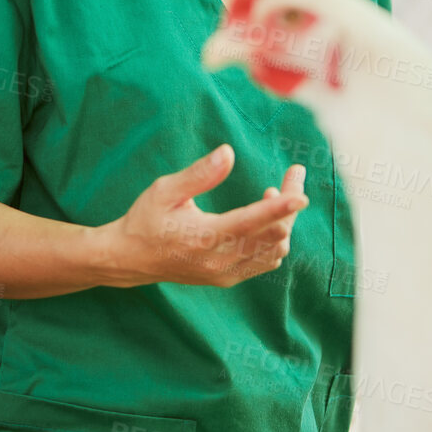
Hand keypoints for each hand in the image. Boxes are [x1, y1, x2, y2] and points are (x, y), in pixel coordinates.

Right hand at [99, 144, 307, 287]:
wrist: (130, 259)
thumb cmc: (146, 219)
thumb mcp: (165, 190)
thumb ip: (199, 174)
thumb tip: (228, 152)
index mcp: (203, 237)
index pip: (252, 222)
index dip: (280, 207)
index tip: (301, 193)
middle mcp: (218, 261)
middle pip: (273, 235)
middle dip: (290, 204)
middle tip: (294, 175)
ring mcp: (225, 274)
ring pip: (275, 251)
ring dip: (284, 222)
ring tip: (273, 194)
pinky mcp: (227, 279)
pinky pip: (266, 262)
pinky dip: (275, 240)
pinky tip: (266, 219)